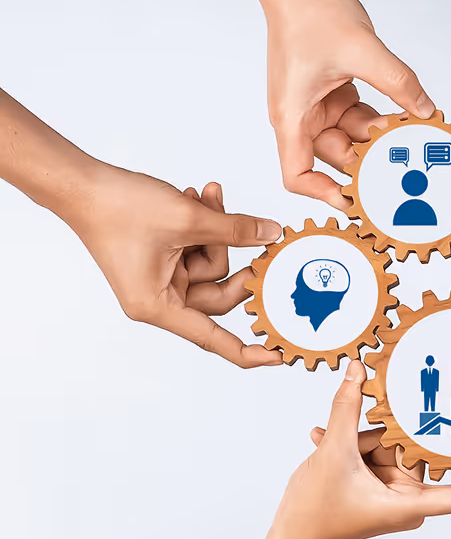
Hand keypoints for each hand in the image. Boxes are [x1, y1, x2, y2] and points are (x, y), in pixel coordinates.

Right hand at [66, 166, 282, 367]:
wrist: (83, 184)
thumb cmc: (118, 208)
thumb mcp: (188, 218)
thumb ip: (235, 230)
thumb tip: (271, 235)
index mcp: (158, 305)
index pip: (213, 338)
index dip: (248, 350)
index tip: (278, 355)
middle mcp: (159, 299)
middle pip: (219, 292)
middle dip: (230, 253)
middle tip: (248, 228)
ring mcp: (162, 279)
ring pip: (212, 266)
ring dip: (215, 230)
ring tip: (204, 198)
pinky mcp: (163, 260)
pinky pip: (198, 250)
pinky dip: (203, 227)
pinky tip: (198, 198)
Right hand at [234, 0, 434, 207]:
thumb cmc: (307, 10)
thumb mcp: (362, 49)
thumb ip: (399, 83)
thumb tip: (426, 110)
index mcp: (292, 115)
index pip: (297, 174)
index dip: (322, 194)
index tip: (354, 200)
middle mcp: (300, 117)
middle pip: (334, 158)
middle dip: (368, 162)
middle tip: (404, 165)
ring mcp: (316, 106)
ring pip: (351, 139)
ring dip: (379, 139)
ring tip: (411, 137)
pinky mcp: (331, 94)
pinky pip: (357, 118)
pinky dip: (379, 120)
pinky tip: (405, 116)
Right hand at [255, 360, 450, 538]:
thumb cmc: (314, 514)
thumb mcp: (332, 452)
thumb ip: (348, 408)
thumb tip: (358, 371)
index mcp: (410, 504)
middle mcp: (407, 502)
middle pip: (412, 457)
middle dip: (381, 441)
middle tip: (356, 441)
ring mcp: (391, 496)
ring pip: (389, 452)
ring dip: (360, 443)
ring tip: (329, 444)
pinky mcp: (377, 490)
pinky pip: (376, 457)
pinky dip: (354, 449)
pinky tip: (324, 440)